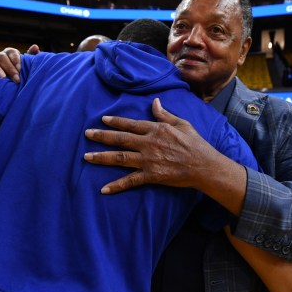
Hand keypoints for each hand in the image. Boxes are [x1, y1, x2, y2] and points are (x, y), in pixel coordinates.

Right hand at [0, 44, 40, 81]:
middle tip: (16, 79)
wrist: (14, 85)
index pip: (11, 52)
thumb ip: (32, 57)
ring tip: (2, 77)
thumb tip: (35, 47)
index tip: (20, 68)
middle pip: (1, 57)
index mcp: (10, 54)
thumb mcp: (28, 66)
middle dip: (9, 68)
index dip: (15, 58)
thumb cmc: (22, 73)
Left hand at [84, 98, 219, 193]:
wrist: (205, 166)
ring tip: (86, 157)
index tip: (103, 120)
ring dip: (101, 157)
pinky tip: (103, 189)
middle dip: (101, 136)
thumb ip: (165, 114)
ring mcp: (148, 160)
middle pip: (120, 139)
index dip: (116, 122)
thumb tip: (155, 102)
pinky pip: (130, 181)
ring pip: (119, 158)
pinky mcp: (151, 176)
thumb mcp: (182, 124)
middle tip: (87, 134)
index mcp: (156, 129)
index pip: (131, 124)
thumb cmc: (196, 144)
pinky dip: (116, 186)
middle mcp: (148, 143)